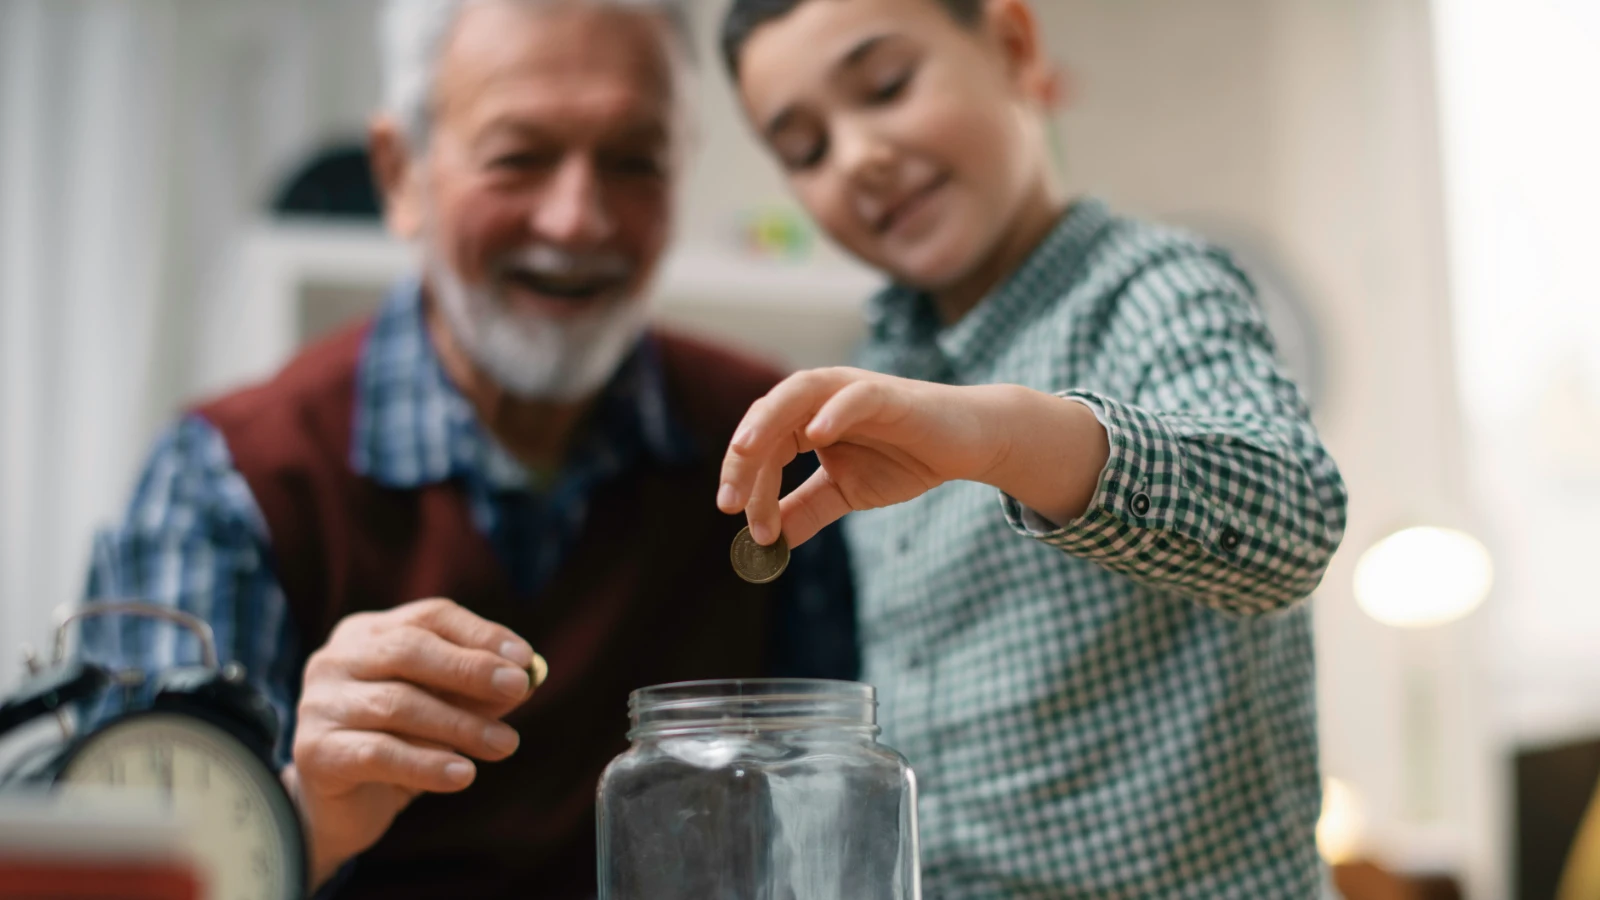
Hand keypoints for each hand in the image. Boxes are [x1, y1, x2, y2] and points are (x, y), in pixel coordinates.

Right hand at [282, 598, 547, 888]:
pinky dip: (426, 763)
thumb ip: (479, 693)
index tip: (525, 659)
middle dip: (470, 670)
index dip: (480, 634)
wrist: (341, 807)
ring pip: (398, 704)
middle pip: (408, 651)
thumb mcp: (444, 710)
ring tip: (506, 744)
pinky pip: (378, 752)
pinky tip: (464, 775)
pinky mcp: (314, 751)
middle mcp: (335, 659)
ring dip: (461, 724)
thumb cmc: (400, 743)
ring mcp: (318, 703)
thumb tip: (528, 680)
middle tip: (518, 689)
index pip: (429, 617)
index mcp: (368, 633)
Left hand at [717, 368, 1110, 546]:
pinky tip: (815, 437)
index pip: (762, 446)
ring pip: (798, 394)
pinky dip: (832, 412)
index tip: (740, 523)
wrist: (967, 445)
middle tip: (730, 502)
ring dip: (767, 422)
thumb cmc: (906, 458)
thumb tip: (768, 543)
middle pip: (768, 419)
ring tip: (745, 452)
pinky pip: (856, 396)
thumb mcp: (847, 491)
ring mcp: (853, 391)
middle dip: (744, 460)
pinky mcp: (889, 395)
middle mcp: (822, 398)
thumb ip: (807, 510)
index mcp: (807, 418)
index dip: (747, 483)